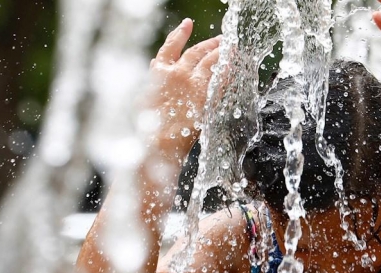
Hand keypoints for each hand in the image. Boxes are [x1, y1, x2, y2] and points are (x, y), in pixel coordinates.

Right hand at [147, 18, 220, 160]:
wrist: (160, 141)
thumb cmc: (150, 125)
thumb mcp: (144, 99)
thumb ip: (154, 80)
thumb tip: (154, 65)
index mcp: (160, 73)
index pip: (171, 47)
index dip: (180, 34)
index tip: (188, 24)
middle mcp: (178, 73)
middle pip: (197, 52)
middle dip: (211, 44)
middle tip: (222, 39)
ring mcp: (193, 84)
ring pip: (211, 61)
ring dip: (223, 53)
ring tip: (233, 48)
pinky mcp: (207, 96)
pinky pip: (221, 79)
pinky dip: (229, 72)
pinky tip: (236, 68)